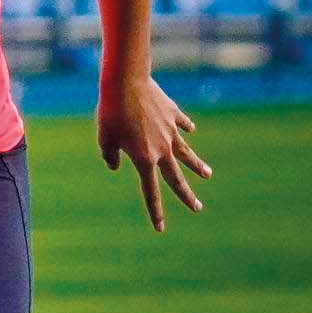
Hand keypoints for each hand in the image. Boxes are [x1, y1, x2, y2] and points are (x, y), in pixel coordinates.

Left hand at [97, 73, 211, 231]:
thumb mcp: (104, 137)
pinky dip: (185, 128)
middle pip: (176, 178)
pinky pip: (181, 124)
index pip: (150, 192)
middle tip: (197, 208)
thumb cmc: (110, 112)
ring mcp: (170, 131)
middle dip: (186, 195)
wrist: (126, 84)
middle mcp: (162, 149)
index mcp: (144, 159)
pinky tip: (190, 131)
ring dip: (197, 165)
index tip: (160, 228)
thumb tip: (115, 166)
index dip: (155, 211)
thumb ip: (109, 155)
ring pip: (186, 153)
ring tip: (207, 175)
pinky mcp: (173, 114)